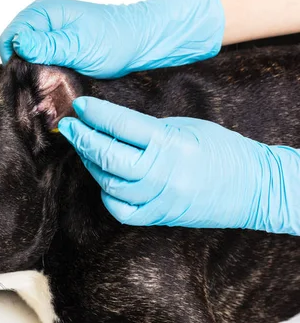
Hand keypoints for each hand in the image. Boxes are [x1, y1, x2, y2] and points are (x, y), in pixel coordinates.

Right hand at [0, 0, 224, 77]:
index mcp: (43, 12)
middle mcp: (42, 21)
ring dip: (34, 73)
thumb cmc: (115, 40)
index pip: (10, 37)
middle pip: (15, 48)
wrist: (141, 42)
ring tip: (49, 86)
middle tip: (39, 86)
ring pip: (26, 58)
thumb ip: (47, 46)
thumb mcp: (78, 46)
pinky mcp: (57, 47)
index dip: (14, 60)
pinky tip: (55, 82)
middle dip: (23, 68)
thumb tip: (19, 44)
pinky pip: (40, 62)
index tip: (27, 79)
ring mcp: (49, 34)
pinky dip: (44, 73)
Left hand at [58, 96, 299, 234]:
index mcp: (171, 144)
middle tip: (68, 126)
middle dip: (82, 138)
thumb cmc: (222, 151)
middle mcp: (162, 173)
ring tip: (85, 147)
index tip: (80, 107)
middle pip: (108, 156)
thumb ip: (147, 129)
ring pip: (109, 183)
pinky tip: (104, 178)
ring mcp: (159, 199)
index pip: (122, 126)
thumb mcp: (187, 127)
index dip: (95, 114)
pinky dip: (107, 193)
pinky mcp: (159, 216)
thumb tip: (111, 124)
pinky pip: (121, 209)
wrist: (254, 188)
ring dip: (91, 163)